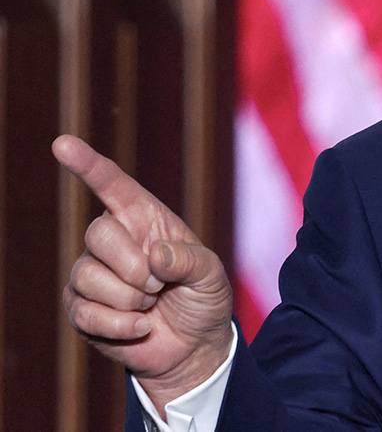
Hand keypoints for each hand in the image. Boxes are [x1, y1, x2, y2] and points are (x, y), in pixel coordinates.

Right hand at [56, 134, 232, 413]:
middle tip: (158, 286)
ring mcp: (91, 275)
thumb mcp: (210, 274)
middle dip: (135, 267)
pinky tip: (142, 327)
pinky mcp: (81, 309)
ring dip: (130, 300)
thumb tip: (154, 254)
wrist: (194, 344)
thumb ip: (188, 259)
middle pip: (98, 234)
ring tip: (151, 305)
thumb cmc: (203, 298)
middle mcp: (113, 241)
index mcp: (145, 220)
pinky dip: (122, 326)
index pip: (113, 186)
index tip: (63, 143)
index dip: (88, 164)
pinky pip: (87, 312)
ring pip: (87, 275)